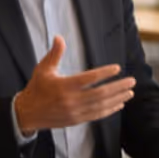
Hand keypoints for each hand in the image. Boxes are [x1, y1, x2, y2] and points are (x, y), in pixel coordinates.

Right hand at [13, 36, 135, 133]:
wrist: (27, 113)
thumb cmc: (37, 88)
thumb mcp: (43, 69)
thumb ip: (54, 54)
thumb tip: (59, 37)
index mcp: (64, 86)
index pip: (89, 78)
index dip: (105, 73)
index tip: (117, 68)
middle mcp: (71, 100)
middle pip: (100, 94)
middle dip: (118, 87)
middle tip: (131, 81)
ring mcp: (75, 112)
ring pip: (101, 105)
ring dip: (117, 98)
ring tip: (130, 92)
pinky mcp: (76, 120)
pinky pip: (97, 115)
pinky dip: (109, 110)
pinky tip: (119, 104)